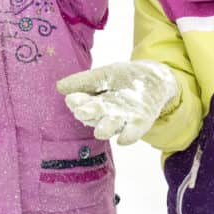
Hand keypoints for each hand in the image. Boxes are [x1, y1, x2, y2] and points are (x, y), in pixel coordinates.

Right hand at [57, 61, 177, 144]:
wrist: (154, 78)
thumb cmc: (125, 77)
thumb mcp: (105, 74)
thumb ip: (85, 81)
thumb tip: (59, 87)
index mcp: (95, 102)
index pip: (83, 103)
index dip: (78, 102)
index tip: (72, 99)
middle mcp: (107, 114)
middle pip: (96, 116)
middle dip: (90, 115)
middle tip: (83, 113)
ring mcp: (124, 119)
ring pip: (112, 125)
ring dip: (106, 128)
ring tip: (100, 131)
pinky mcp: (141, 122)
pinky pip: (134, 131)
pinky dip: (129, 135)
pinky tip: (123, 139)